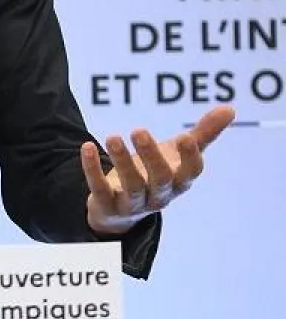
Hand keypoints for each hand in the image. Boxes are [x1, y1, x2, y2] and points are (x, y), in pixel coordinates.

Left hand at [81, 105, 234, 234]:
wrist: (121, 210)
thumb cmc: (156, 174)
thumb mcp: (177, 155)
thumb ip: (202, 134)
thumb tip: (230, 109)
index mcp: (179, 181)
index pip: (191, 173)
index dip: (190, 157)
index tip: (184, 137)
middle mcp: (159, 195)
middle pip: (160, 179)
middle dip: (151, 156)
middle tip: (138, 131)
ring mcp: (133, 203)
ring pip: (132, 186)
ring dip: (122, 161)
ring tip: (113, 137)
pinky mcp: (107, 205)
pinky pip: (100, 189)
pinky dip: (92, 169)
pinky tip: (87, 147)